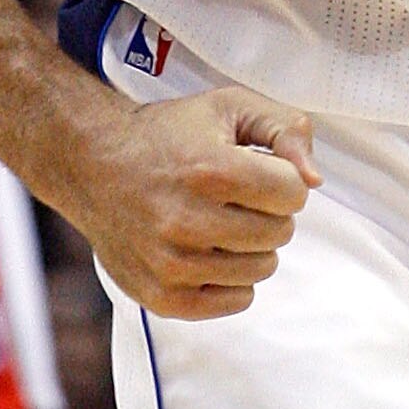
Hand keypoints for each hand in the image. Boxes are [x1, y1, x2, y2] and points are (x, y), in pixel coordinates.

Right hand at [68, 87, 319, 320]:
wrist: (94, 164)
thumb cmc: (170, 134)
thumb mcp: (229, 107)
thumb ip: (285, 128)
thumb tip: (314, 180)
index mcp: (210, 169)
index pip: (294, 193)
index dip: (281, 178)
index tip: (256, 169)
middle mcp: (189, 220)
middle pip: (280, 232)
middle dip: (267, 210)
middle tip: (233, 195)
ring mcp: (173, 264)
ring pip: (262, 268)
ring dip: (251, 245)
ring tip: (218, 220)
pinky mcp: (162, 297)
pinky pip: (235, 301)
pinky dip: (233, 278)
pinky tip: (208, 250)